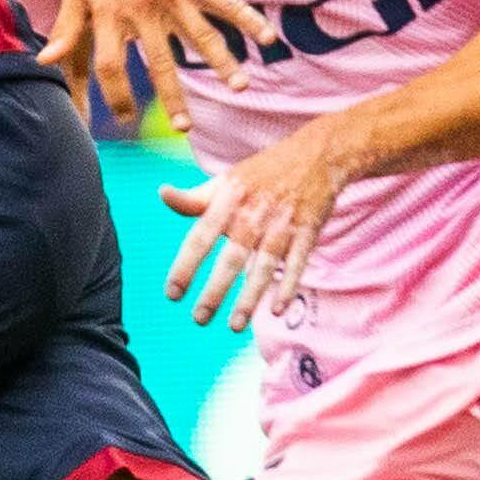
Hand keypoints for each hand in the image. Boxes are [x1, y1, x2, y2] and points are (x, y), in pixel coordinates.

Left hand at [41, 0, 267, 122]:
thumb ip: (64, 30)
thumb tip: (46, 61)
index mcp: (109, 15)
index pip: (109, 64)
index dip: (114, 94)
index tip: (125, 119)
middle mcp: (142, 8)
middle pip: (158, 60)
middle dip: (172, 96)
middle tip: (185, 128)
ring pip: (201, 35)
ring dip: (222, 62)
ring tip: (240, 87)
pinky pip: (226, 3)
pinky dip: (248, 19)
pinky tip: (267, 39)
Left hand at [160, 121, 352, 326]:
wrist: (317, 154)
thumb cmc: (263, 173)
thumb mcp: (226, 180)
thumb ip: (195, 198)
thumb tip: (162, 195)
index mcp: (228, 200)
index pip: (200, 236)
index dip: (185, 266)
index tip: (172, 293)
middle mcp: (253, 213)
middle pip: (231, 257)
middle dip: (215, 291)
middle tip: (199, 319)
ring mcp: (282, 223)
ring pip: (263, 266)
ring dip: (249, 298)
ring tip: (234, 325)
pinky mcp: (308, 231)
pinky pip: (296, 263)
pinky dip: (287, 285)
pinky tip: (276, 309)